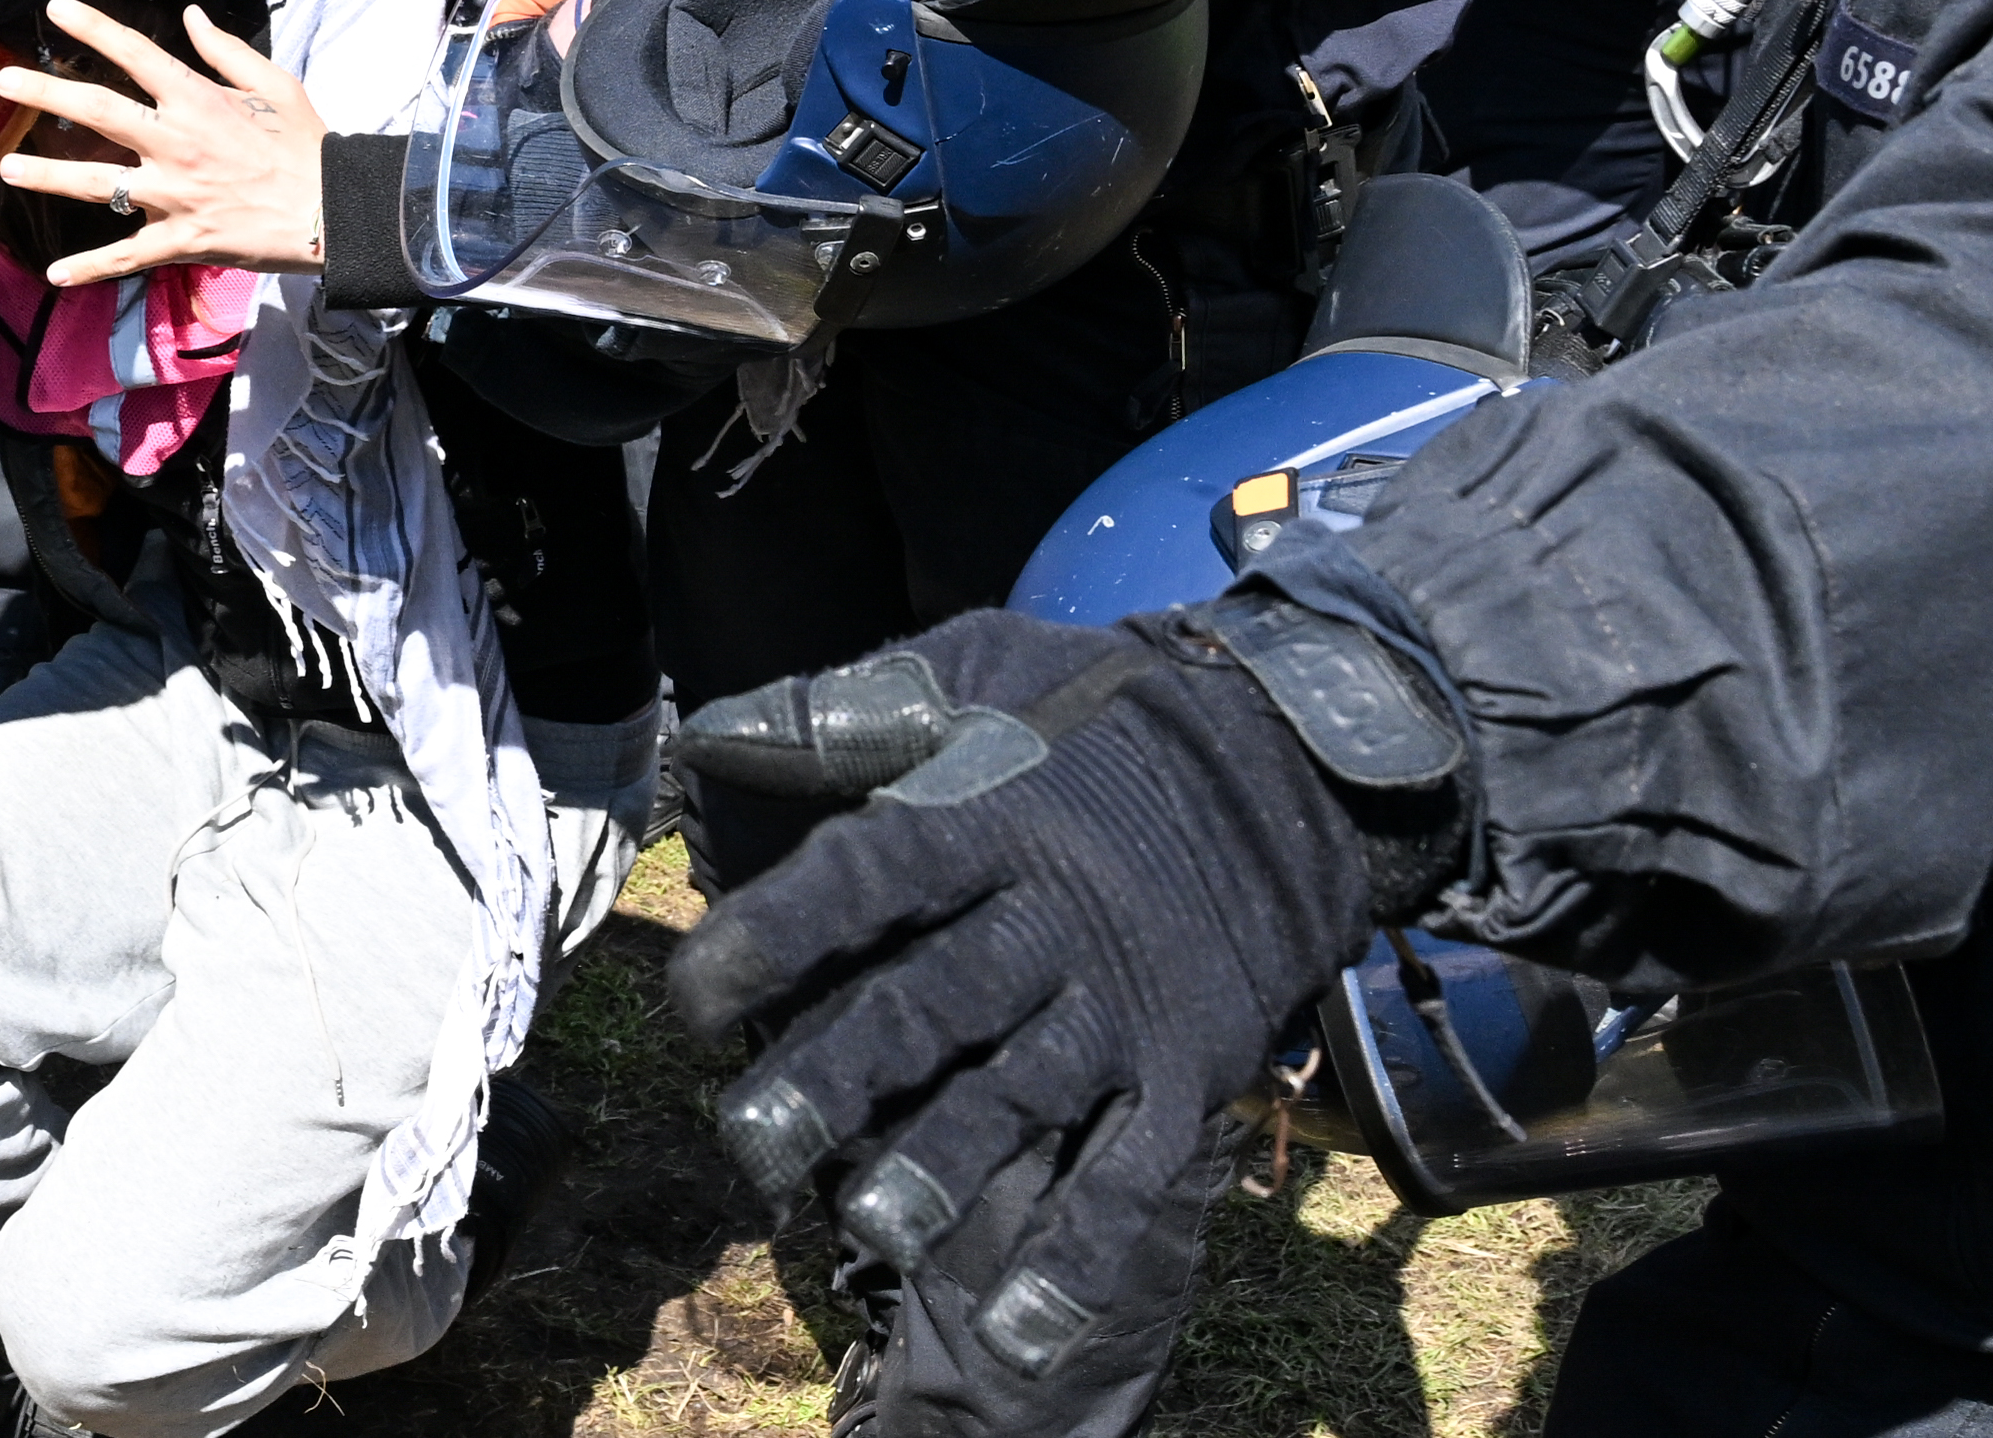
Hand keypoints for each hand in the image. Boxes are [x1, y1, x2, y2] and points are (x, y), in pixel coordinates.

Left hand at [0, 0, 329, 283]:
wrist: (332, 210)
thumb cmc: (307, 144)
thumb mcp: (275, 83)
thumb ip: (225, 50)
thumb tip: (190, 15)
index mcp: (198, 100)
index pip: (136, 54)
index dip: (93, 27)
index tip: (54, 8)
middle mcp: (177, 142)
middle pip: (100, 111)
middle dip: (48, 92)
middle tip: (3, 81)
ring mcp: (175, 193)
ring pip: (99, 183)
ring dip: (49, 176)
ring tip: (6, 169)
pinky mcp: (181, 237)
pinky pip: (128, 254)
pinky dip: (91, 266)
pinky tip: (54, 274)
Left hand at [666, 606, 1457, 1380]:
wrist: (1295, 756)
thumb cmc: (1102, 712)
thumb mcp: (985, 671)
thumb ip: (853, 706)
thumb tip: (718, 728)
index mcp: (986, 820)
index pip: (868, 877)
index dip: (782, 934)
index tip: (697, 995)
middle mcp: (1050, 918)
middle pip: (933, 1002)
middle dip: (838, 1074)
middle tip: (749, 1140)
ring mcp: (1121, 1002)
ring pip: (1022, 1093)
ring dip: (945, 1163)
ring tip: (871, 1226)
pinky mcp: (1183, 1067)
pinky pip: (1131, 1172)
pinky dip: (1078, 1252)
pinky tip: (1019, 1322)